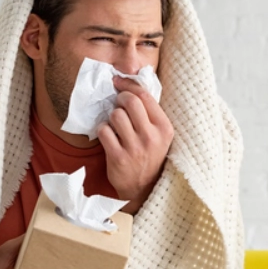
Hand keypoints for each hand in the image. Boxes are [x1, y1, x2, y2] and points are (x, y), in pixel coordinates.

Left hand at [97, 77, 173, 213]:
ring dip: (111, 118)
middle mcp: (151, 136)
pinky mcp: (118, 157)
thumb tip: (131, 84)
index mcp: (164, 127)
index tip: (118, 82)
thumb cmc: (150, 153)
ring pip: (115, 115)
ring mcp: (135, 148)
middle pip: (129, 102)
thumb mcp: (159, 133)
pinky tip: (109, 137)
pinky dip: (103, 131)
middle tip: (118, 105)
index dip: (128, 85)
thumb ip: (150, 112)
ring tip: (115, 125)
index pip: (145, 96)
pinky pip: (103, 131)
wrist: (143, 186)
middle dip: (119, 100)